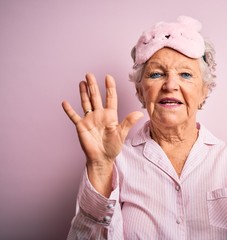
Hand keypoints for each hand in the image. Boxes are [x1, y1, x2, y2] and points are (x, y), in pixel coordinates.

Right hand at [62, 73, 142, 194]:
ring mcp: (89, 119)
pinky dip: (69, 110)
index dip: (109, 87)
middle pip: (96, 97)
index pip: (110, 98)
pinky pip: (74, 116)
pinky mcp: (81, 126)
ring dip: (83, 93)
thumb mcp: (122, 134)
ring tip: (81, 82)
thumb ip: (128, 122)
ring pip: (86, 103)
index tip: (108, 76)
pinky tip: (65, 102)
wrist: (102, 158)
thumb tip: (140, 113)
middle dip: (93, 86)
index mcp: (110, 115)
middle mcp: (99, 115)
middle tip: (90, 74)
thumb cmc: (113, 147)